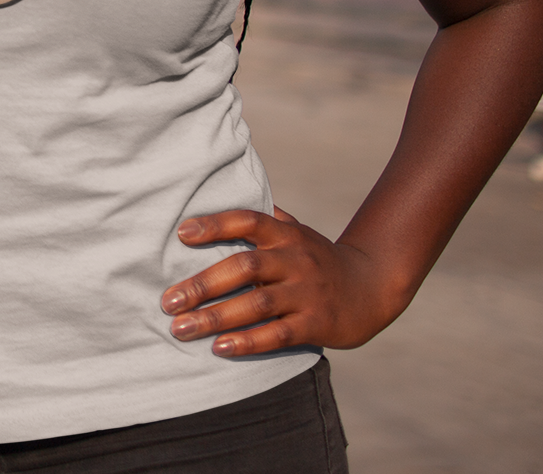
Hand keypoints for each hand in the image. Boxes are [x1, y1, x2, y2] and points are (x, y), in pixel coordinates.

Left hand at [160, 208, 407, 356]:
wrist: (373, 286)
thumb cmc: (319, 258)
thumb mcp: (297, 232)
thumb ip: (265, 220)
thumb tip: (222, 195)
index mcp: (286, 233)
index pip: (247, 220)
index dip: (215, 224)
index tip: (181, 234)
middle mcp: (295, 259)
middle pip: (244, 266)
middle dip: (202, 284)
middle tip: (168, 300)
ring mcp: (306, 292)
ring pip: (256, 304)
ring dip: (215, 317)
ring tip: (181, 328)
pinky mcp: (317, 324)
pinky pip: (278, 334)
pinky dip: (248, 342)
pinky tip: (220, 347)